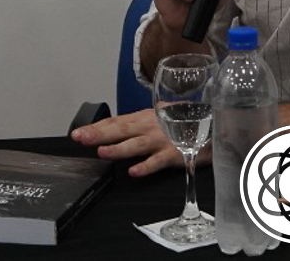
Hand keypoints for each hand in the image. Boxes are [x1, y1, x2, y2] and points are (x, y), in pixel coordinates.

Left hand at [69, 108, 183, 176]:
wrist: (212, 125)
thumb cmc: (182, 123)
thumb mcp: (158, 119)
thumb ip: (139, 124)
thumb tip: (115, 129)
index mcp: (144, 118)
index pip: (116, 122)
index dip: (96, 127)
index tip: (78, 133)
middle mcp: (150, 127)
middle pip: (122, 130)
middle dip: (100, 134)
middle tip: (81, 138)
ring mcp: (162, 140)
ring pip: (136, 145)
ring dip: (119, 149)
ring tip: (102, 153)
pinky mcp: (175, 153)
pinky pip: (158, 161)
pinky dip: (146, 166)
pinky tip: (134, 172)